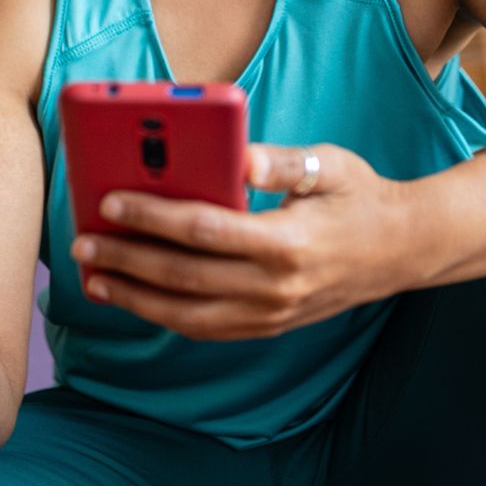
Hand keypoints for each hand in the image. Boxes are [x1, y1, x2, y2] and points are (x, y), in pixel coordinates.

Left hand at [71, 142, 419, 340]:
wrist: (402, 249)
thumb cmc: (359, 196)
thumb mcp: (329, 165)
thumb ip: (279, 161)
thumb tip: (236, 156)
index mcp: (287, 242)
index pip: (204, 230)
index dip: (152, 218)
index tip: (111, 201)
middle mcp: (276, 287)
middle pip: (185, 277)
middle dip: (127, 260)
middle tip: (82, 245)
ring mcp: (272, 314)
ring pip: (188, 315)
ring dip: (135, 299)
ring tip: (94, 279)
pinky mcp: (269, 327)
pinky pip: (206, 329)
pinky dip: (164, 316)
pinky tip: (135, 298)